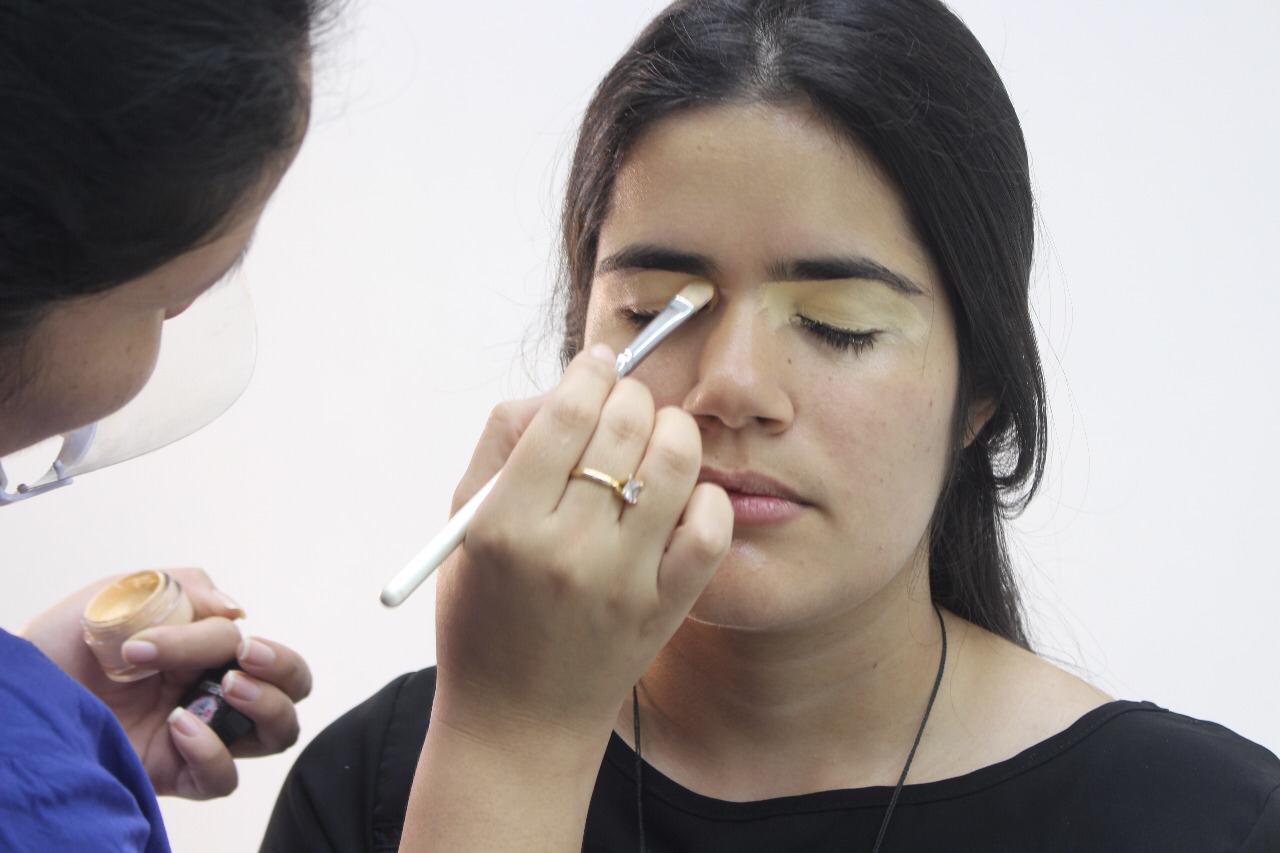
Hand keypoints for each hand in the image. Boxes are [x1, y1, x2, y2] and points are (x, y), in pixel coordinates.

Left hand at [20, 568, 311, 798]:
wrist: (20, 693)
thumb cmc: (64, 644)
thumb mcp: (126, 592)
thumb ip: (187, 588)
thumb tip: (239, 612)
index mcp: (207, 648)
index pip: (254, 646)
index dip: (231, 638)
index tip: (193, 636)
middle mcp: (212, 690)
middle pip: (292, 687)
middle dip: (285, 668)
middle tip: (243, 658)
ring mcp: (200, 733)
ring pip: (276, 734)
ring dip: (267, 706)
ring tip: (226, 689)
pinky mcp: (177, 773)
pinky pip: (223, 778)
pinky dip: (212, 752)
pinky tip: (177, 727)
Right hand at [433, 344, 733, 745]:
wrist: (519, 721)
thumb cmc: (484, 611)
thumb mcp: (464, 524)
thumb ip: (502, 443)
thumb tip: (568, 385)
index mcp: (505, 524)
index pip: (567, 412)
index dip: (591, 372)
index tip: (598, 366)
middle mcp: (566, 550)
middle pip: (627, 423)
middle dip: (632, 395)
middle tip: (626, 404)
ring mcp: (624, 581)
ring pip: (678, 460)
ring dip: (672, 432)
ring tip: (656, 442)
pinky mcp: (666, 607)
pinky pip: (712, 525)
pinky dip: (706, 496)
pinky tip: (680, 499)